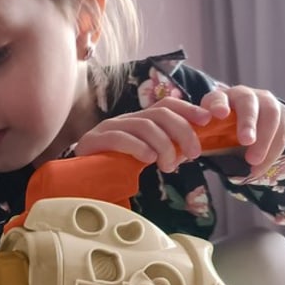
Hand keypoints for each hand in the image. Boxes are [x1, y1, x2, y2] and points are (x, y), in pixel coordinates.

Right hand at [76, 98, 211, 172]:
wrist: (77, 179)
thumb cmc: (112, 170)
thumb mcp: (141, 158)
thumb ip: (161, 151)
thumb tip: (187, 152)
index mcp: (138, 121)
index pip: (167, 105)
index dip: (189, 109)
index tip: (208, 121)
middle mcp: (126, 119)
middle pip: (161, 114)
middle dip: (183, 132)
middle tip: (194, 155)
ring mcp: (109, 128)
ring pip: (145, 126)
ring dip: (164, 146)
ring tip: (169, 166)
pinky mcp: (95, 140)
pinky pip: (120, 138)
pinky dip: (138, 147)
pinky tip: (148, 160)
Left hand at [200, 85, 284, 171]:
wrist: (246, 131)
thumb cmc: (219, 134)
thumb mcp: (206, 136)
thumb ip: (198, 141)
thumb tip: (181, 154)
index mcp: (219, 99)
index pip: (218, 97)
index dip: (218, 105)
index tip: (219, 115)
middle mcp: (243, 96)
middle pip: (248, 102)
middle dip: (248, 121)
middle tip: (246, 141)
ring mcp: (264, 102)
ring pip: (270, 114)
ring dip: (264, 139)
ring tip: (254, 162)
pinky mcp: (280, 113)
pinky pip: (282, 130)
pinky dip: (272, 152)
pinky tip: (260, 169)